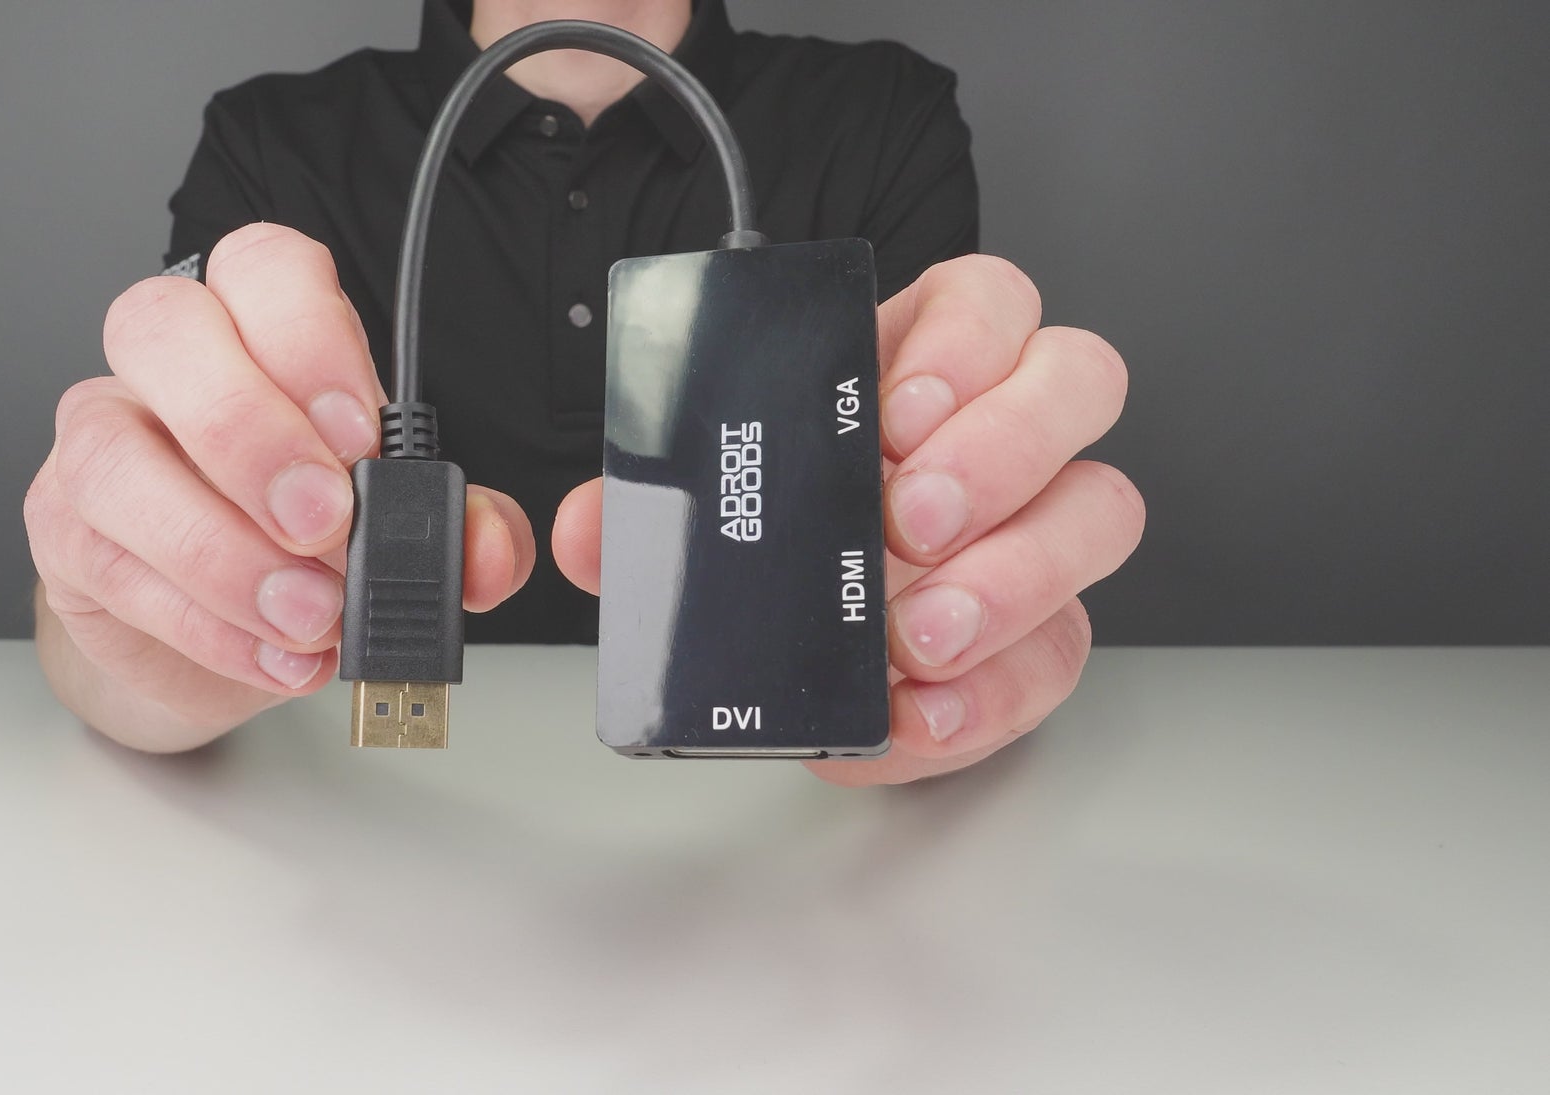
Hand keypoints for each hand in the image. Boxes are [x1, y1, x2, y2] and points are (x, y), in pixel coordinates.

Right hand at [24, 223, 533, 750]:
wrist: (222, 637)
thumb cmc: (307, 545)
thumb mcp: (402, 525)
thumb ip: (455, 524)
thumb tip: (485, 551)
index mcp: (255, 323)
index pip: (263, 268)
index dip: (308, 337)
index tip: (362, 435)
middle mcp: (166, 363)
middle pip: (162, 330)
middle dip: (249, 430)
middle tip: (324, 523)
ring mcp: (100, 440)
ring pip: (116, 460)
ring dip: (221, 550)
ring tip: (309, 615)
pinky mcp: (63, 534)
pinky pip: (111, 565)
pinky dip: (204, 623)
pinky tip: (272, 654)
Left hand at [551, 255, 1143, 783]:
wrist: (791, 661)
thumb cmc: (769, 541)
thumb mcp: (696, 507)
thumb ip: (643, 506)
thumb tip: (589, 529)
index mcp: (915, 366)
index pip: (987, 300)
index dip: (962, 343)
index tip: (895, 412)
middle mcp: (998, 433)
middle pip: (1079, 381)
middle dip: (1004, 448)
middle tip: (911, 519)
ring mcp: (1035, 529)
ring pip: (1101, 509)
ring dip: (1015, 573)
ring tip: (917, 632)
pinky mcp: (1043, 631)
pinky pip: (1057, 652)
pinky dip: (989, 691)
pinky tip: (919, 709)